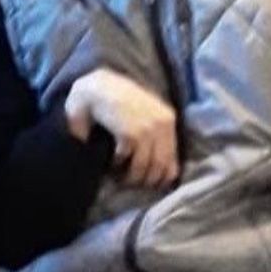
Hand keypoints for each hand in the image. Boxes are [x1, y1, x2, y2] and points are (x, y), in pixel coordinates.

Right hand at [65, 68, 178, 187]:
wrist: (97, 86)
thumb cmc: (119, 102)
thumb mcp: (145, 115)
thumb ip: (156, 138)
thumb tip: (164, 174)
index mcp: (168, 119)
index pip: (173, 161)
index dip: (161, 178)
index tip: (149, 185)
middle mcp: (162, 124)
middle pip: (160, 168)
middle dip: (145, 181)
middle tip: (131, 183)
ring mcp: (147, 129)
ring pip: (143, 168)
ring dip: (130, 177)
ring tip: (120, 176)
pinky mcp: (130, 133)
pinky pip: (125, 159)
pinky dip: (117, 164)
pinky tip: (112, 160)